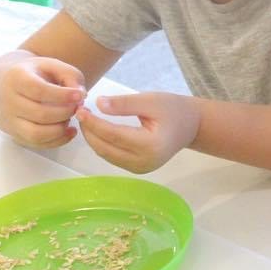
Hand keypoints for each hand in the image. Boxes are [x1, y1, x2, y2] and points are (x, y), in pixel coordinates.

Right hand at [0, 54, 84, 148]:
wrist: (8, 87)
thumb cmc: (36, 75)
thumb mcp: (53, 66)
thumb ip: (70, 76)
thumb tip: (81, 96)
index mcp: (16, 78)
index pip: (39, 90)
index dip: (62, 95)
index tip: (79, 96)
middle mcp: (8, 101)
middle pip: (40, 114)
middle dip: (65, 112)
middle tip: (77, 108)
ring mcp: (10, 121)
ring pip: (37, 133)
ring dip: (60, 129)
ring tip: (70, 118)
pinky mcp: (16, 134)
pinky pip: (38, 144)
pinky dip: (58, 140)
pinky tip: (69, 130)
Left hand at [76, 93, 199, 173]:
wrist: (190, 126)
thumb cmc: (173, 109)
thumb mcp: (150, 100)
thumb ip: (124, 103)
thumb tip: (98, 104)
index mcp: (150, 145)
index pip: (113, 135)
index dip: (94, 123)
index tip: (80, 109)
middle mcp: (144, 162)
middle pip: (106, 148)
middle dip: (90, 131)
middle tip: (80, 112)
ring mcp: (141, 168)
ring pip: (106, 154)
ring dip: (93, 138)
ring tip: (86, 120)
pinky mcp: (137, 169)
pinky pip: (112, 157)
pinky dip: (101, 144)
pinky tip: (97, 130)